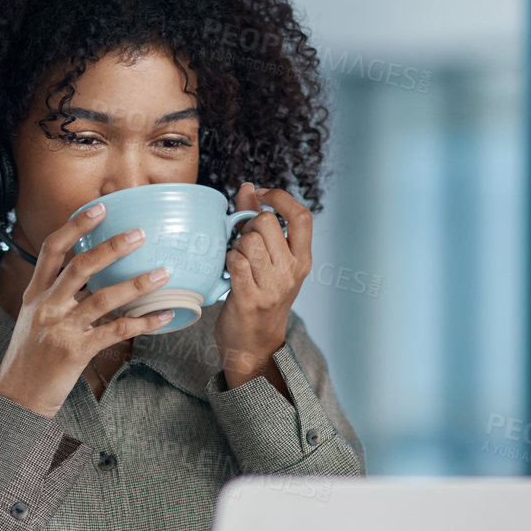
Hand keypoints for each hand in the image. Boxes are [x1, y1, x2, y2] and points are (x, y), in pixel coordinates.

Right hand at [0, 203, 175, 417]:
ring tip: (162, 274)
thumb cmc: (28, 359)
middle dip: (111, 247)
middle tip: (139, 234)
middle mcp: (46, 307)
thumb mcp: (33, 320)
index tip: (98, 208)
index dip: (74, 226)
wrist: (16, 399)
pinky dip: (142, 323)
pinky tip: (163, 316)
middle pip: (80, 267)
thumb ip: (54, 297)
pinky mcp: (75, 352)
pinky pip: (115, 332)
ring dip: (136, 284)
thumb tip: (85, 277)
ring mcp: (60, 329)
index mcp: (35, 295)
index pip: (51, 250)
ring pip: (102, 298)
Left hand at [213, 183, 312, 395]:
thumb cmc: (261, 297)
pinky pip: (235, 261)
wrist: (254, 343)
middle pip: (266, 223)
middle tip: (245, 244)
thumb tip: (248, 187)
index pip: (301, 216)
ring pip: (248, 240)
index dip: (280, 197)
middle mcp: (291, 271)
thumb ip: (258, 222)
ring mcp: (272, 286)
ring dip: (236, 246)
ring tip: (238, 261)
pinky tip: (231, 272)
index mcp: (302, 259)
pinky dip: (228, 262)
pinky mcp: (250, 297)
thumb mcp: (271, 261)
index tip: (263, 194)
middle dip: (249, 227)